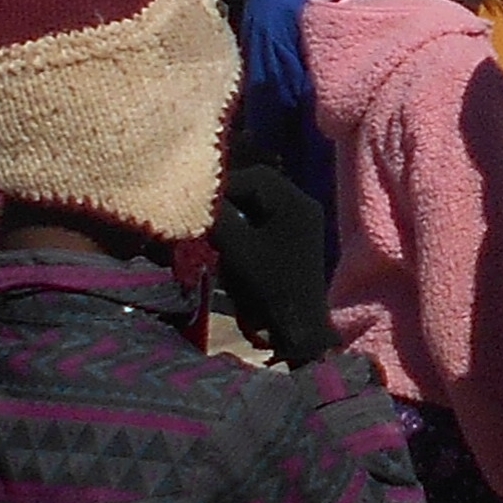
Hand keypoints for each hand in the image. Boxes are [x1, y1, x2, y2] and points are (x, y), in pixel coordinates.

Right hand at [211, 165, 336, 361]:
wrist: (297, 325)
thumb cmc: (268, 285)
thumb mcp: (237, 247)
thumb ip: (219, 216)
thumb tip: (199, 195)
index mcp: (295, 203)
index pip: (254, 177)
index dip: (223, 184)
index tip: (198, 198)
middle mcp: (304, 205)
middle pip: (260, 186)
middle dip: (230, 195)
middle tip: (205, 210)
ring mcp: (304, 221)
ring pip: (262, 201)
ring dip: (238, 208)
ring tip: (216, 223)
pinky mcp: (298, 237)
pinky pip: (268, 217)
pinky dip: (248, 222)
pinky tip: (233, 236)